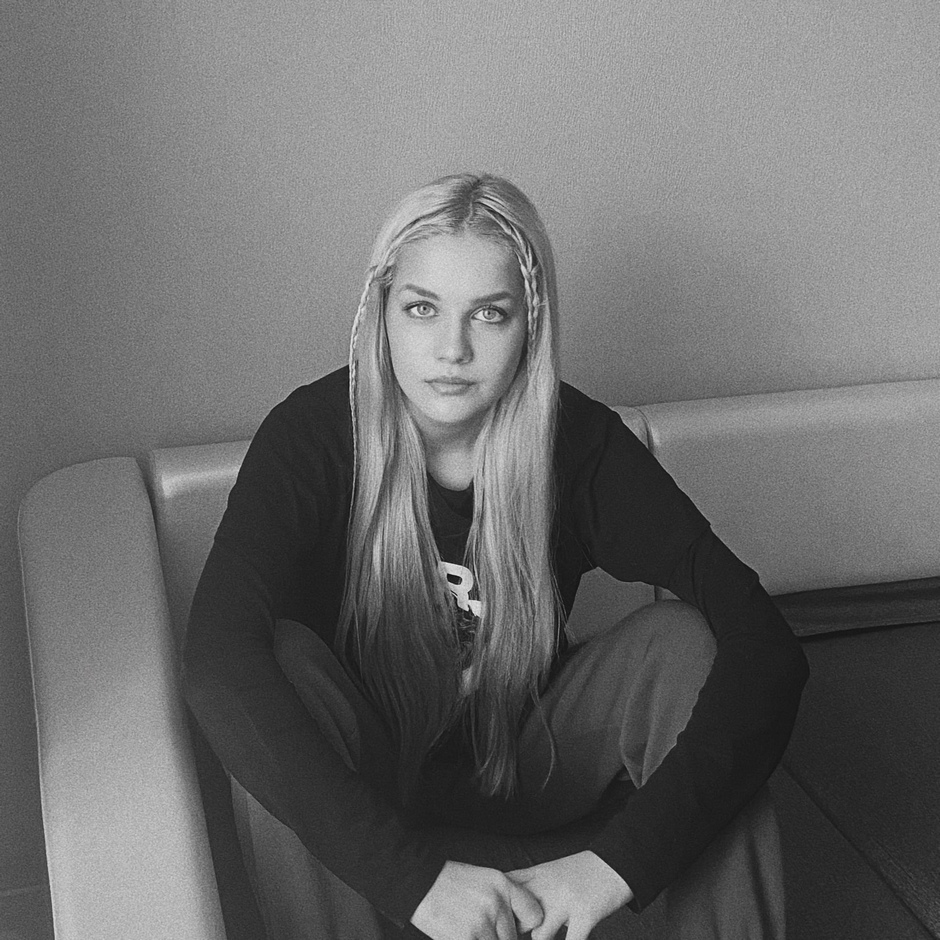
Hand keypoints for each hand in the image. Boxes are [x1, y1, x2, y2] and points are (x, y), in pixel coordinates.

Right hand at [411, 860, 543, 939]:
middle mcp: (496, 903)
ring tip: (467, 927)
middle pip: (512, 938)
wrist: (417, 882)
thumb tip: (521, 927)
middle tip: (479, 927)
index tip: (515, 927)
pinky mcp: (466, 938)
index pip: (534, 916)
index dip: (526, 926)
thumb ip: (503, 900)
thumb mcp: (482, 879)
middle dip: (498, 938)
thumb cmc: (449, 882)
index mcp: (502, 885)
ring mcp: (482, 923)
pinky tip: (460, 934)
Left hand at [507, 851, 632, 939]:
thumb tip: (507, 906)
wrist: (617, 861)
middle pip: (517, 917)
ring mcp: (565, 902)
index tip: (500, 922)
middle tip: (521, 934)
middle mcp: (547, 888)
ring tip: (550, 936)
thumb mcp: (549, 871)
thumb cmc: (582, 871)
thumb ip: (528, 885)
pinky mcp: (585, 915)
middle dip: (519, 932)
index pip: (505, 892)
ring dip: (543, 939)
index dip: (500, 911)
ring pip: (539, 935)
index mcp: (536, 875)